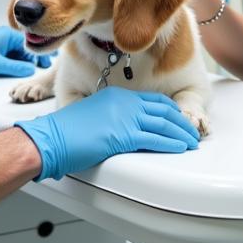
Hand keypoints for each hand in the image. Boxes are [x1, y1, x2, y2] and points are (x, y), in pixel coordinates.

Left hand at [0, 27, 52, 78]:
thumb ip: (16, 68)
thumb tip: (30, 70)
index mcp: (6, 35)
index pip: (29, 44)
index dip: (40, 55)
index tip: (49, 62)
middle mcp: (3, 36)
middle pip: (24, 48)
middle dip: (34, 58)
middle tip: (44, 67)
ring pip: (16, 52)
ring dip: (24, 61)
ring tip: (32, 71)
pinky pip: (9, 54)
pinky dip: (15, 61)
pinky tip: (18, 69)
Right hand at [15, 87, 199, 179]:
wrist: (51, 138)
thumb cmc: (65, 132)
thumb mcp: (93, 115)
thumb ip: (112, 119)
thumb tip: (121, 130)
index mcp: (116, 96)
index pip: (152, 101)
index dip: (170, 111)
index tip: (179, 119)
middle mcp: (124, 103)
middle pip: (163, 110)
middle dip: (181, 122)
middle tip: (192, 132)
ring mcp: (124, 118)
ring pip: (163, 124)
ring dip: (181, 134)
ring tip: (191, 142)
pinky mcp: (123, 135)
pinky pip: (155, 138)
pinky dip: (171, 143)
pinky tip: (179, 147)